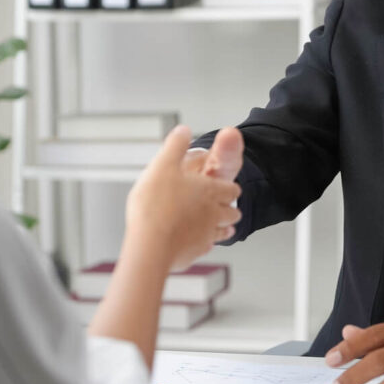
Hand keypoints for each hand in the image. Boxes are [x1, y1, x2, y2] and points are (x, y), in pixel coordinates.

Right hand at [125, 125, 242, 270]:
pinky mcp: (195, 252)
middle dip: (230, 207)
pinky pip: (206, 247)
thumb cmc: (155, 205)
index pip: (231, 189)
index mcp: (210, 191)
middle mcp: (213, 213)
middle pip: (232, 211)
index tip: (226, 187)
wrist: (150, 244)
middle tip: (226, 206)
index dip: (229, 187)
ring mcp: (206, 235)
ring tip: (219, 226)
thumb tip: (183, 130)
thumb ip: (175, 146)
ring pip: (224, 231)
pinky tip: (198, 243)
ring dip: (223, 227)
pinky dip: (205, 244)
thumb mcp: (163, 165)